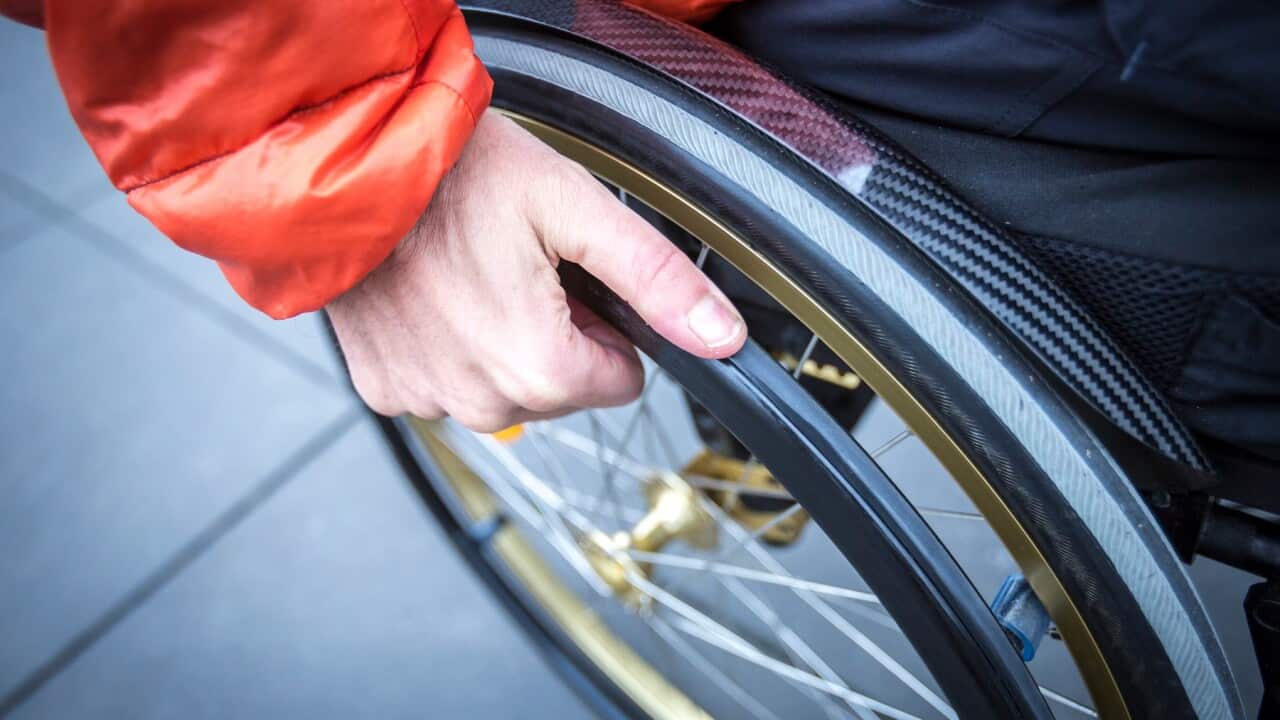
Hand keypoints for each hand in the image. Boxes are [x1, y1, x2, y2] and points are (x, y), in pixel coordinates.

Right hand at [327, 110, 746, 431]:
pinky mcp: (385, 390)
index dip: (603, 325)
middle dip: (552, 334)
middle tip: (514, 266)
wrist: (351, 167)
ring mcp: (427, 400)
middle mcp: (482, 402)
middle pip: (561, 388)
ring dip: (498, 343)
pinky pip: (444, 385)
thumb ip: (657, 279)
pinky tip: (431, 297)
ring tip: (469, 275)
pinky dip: (446, 349)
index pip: (620, 381)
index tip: (565, 278)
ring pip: (504, 390)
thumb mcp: (576, 209)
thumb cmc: (456, 177)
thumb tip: (721, 338)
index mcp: (540, 368)